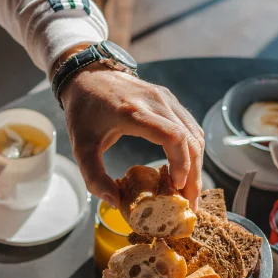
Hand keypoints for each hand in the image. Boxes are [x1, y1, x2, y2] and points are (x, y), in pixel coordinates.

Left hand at [61, 66, 203, 209]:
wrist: (86, 74)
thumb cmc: (84, 111)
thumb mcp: (81, 147)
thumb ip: (94, 177)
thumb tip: (116, 202)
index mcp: (134, 111)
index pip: (173, 136)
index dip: (181, 164)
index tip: (175, 187)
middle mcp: (156, 101)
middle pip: (189, 139)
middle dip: (194, 174)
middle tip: (189, 203)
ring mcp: (166, 98)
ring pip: (194, 134)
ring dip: (196, 165)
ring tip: (189, 192)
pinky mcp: (169, 100)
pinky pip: (190, 127)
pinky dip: (192, 151)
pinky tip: (186, 170)